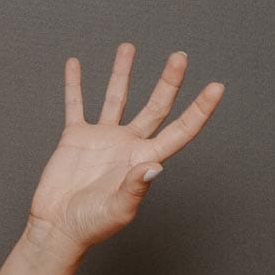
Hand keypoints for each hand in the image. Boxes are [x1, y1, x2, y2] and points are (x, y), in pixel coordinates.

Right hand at [23, 43, 222, 258]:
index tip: (216, 87)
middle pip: (155, 106)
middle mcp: (128, 144)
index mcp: (144, 159)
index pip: (180, 130)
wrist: (57, 226)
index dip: (200, 110)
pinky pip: (76, 105)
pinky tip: (75, 65)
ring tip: (128, 47)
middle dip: (169, 81)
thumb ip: (135, 187)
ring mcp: (102, 138)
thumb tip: (153, 166)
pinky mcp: (76, 137)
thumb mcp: (117, 210)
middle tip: (180, 56)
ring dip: (122, 72)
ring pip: (116, 97)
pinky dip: (74, 85)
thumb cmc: (91, 225)